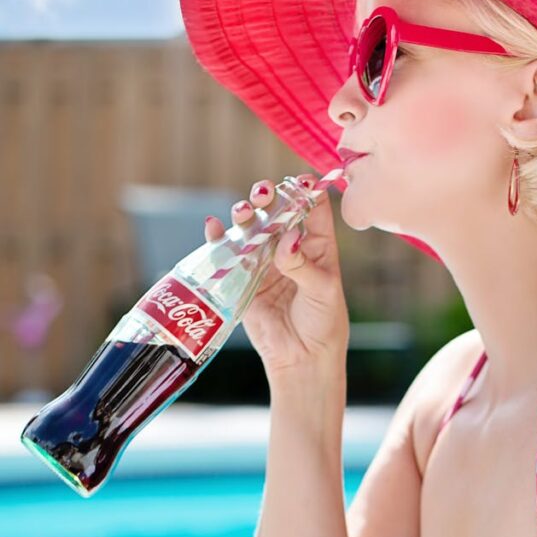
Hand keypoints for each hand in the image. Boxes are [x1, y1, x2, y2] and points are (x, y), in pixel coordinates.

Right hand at [204, 174, 349, 378]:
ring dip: (245, 214)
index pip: (312, 208)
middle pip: (276, 211)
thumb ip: (303, 265)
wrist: (302, 357)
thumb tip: (288, 239)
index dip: (307, 190)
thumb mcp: (323, 291)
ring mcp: (264, 260)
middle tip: (264, 192)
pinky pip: (227, 252)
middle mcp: (289, 246)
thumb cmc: (323, 321)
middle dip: (269, 196)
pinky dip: (218, 238)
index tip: (301, 179)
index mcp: (316, 244)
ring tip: (244, 211)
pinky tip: (213, 226)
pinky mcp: (242, 277)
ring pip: (251, 228)